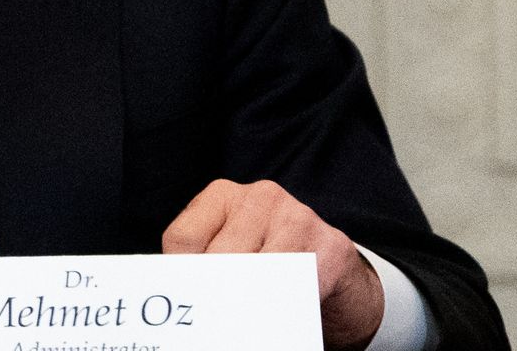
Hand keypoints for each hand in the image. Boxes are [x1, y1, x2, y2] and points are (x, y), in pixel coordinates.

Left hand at [162, 179, 384, 350]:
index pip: (184, 237)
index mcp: (224, 195)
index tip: (185, 303)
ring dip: (246, 305)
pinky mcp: (330, 245)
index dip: (182, 277)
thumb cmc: (269, 262)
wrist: (337, 274)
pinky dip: (281, 309)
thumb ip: (204, 262)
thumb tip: (179, 295)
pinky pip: (296, 286)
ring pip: (256, 273)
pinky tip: (275, 317)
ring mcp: (298, 217)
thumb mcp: (231, 250)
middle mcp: (260, 197)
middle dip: (214, 295)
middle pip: (219, 257)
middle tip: (211, 321)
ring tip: (240, 321)